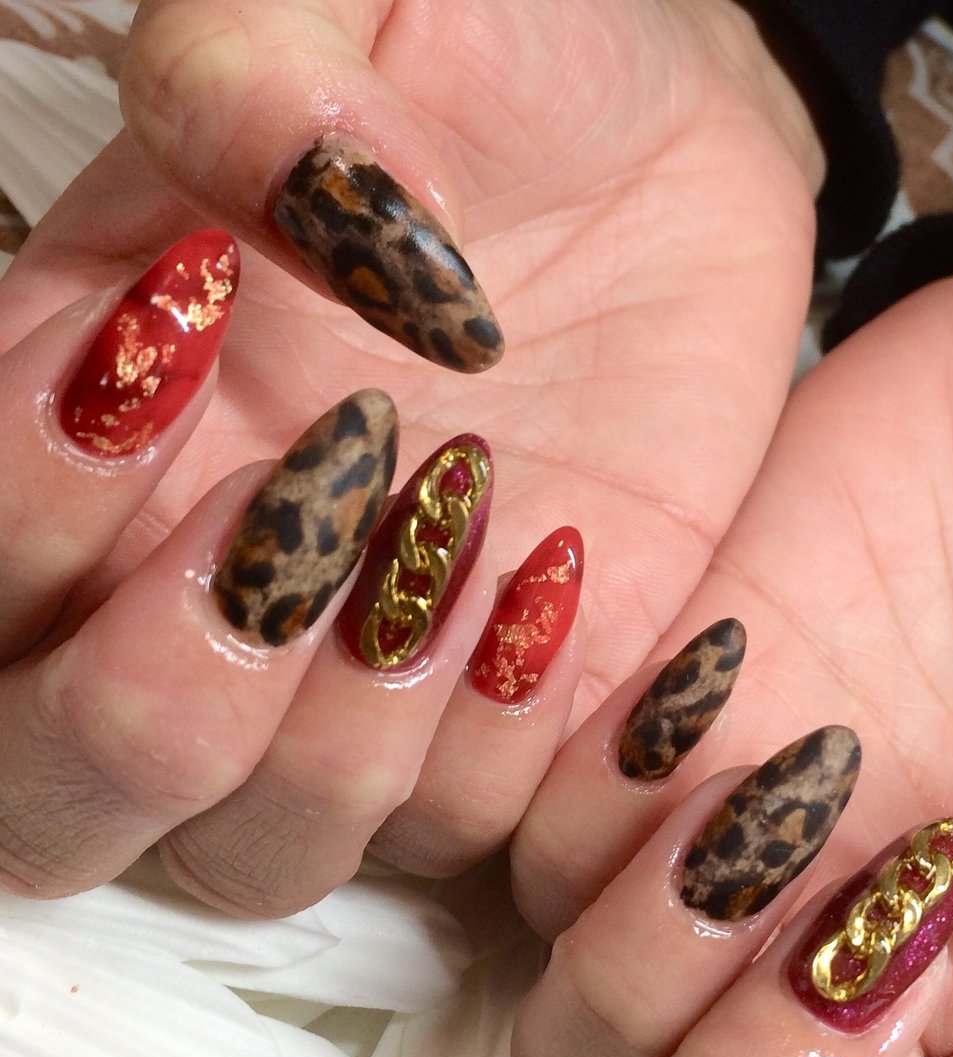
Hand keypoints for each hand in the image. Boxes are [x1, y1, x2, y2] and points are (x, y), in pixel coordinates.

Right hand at [0, 0, 820, 911]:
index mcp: (93, 419)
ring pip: (254, 857)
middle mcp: (192, 586)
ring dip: (342, 740)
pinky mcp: (499, 713)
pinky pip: (459, 831)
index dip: (27, 497)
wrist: (664, 155)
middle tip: (313, 491)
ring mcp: (350, 677)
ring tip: (464, 520)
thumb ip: (258, 65)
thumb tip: (311, 193)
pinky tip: (560, 577)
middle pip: (56, 797)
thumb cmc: (498, 56)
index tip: (193, 323)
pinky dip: (502, 746)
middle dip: (158, 702)